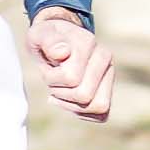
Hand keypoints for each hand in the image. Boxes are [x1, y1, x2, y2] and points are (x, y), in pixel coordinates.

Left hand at [29, 4, 115, 122]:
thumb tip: (63, 53)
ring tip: (61, 90)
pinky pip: (102, 115)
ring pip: (98, 107)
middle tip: (53, 80)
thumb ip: (48, 40)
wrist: (58, 40)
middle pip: (85, 96)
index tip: (48, 66)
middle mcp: (105, 58)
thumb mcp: (39, 34)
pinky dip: (82, 112)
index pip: (71, 78)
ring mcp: (109, 75)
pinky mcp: (109, 90)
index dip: (52, 78)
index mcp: (88, 43)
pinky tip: (69, 99)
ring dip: (73, 104)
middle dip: (62, 93)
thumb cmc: (46, 39)